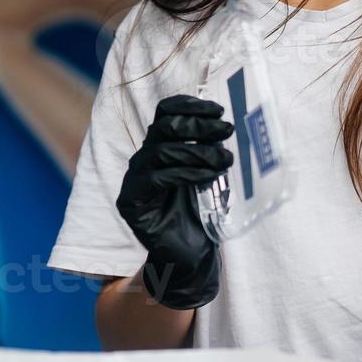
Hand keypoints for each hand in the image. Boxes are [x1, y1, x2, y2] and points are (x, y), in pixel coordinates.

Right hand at [115, 95, 233, 309]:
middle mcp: (143, 159)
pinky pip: (158, 178)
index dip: (189, 105)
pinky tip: (210, 176)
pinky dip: (187, 173)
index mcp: (159, 147)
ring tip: (226, 160)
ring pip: (162, 151)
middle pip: (164, 127)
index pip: (165, 113)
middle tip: (227, 129)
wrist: (189, 255)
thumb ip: (212, 149)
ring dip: (199, 151)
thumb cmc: (202, 213)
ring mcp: (134, 180)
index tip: (219, 109)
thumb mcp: (211, 173)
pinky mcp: (131, 202)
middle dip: (199, 125)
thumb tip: (230, 125)